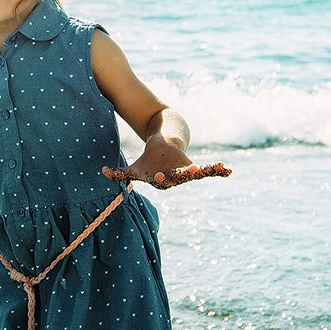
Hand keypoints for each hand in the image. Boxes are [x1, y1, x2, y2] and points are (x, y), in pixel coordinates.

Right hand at [103, 141, 231, 189]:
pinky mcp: (195, 166)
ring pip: (196, 174)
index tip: (159, 175)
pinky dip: (218, 171)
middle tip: (191, 171)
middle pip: (180, 178)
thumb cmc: (149, 162)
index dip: (161, 178)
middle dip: (184, 175)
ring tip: (218, 168)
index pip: (161, 180)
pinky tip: (228, 171)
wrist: (163, 149)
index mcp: (161, 180)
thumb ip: (119, 174)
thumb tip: (102, 172)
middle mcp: (175, 178)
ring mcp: (186, 173)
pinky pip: (208, 171)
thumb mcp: (134, 168)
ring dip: (205, 171)